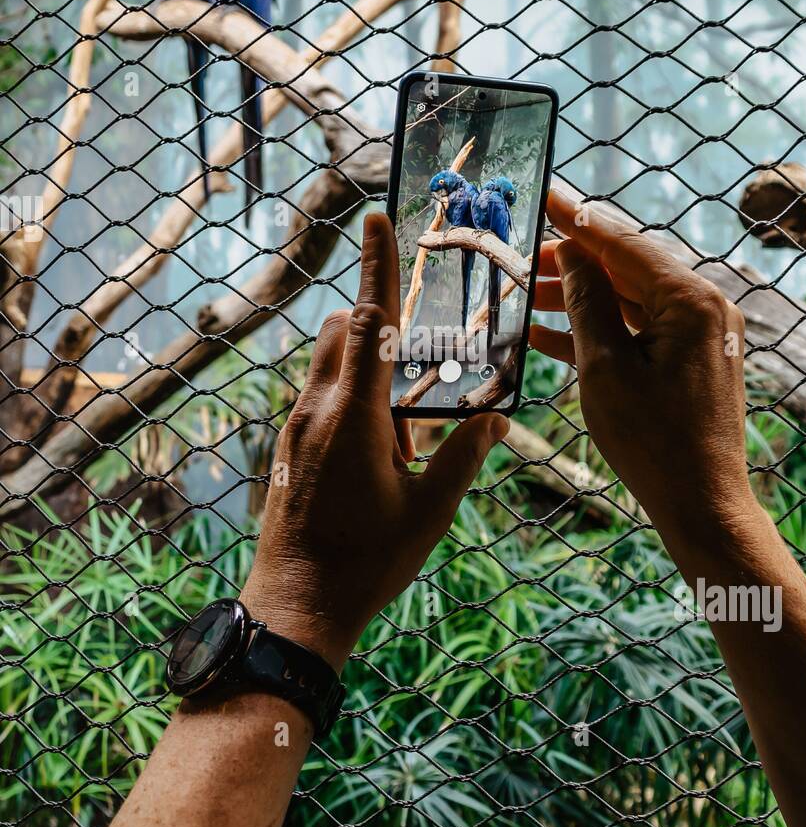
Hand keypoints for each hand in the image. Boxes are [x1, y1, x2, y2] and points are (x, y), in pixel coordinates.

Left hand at [241, 212, 508, 670]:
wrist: (296, 608)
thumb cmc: (367, 563)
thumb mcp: (431, 511)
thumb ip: (465, 455)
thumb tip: (495, 417)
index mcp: (354, 417)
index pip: (369, 321)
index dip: (378, 266)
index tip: (379, 218)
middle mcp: (317, 410)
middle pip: (344, 330)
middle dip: (379, 319)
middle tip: (422, 348)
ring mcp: (296, 428)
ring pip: (329, 362)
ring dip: (367, 363)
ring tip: (407, 421)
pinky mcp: (290, 448)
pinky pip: (321, 395)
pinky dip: (352, 395)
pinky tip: (384, 449)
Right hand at [529, 183, 755, 549]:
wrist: (701, 503)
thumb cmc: (653, 442)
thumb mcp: (605, 368)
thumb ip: (586, 303)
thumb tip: (571, 255)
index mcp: (690, 300)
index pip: (623, 243)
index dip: (576, 219)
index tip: (543, 194)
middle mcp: (704, 307)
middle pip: (627, 268)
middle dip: (571, 261)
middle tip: (520, 254)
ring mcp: (700, 334)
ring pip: (630, 299)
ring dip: (579, 297)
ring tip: (526, 293)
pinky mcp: (691, 360)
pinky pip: (640, 331)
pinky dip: (600, 330)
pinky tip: (547, 334)